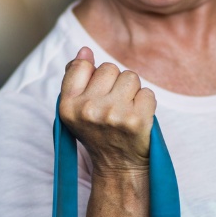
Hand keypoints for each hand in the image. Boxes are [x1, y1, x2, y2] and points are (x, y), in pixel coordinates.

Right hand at [59, 46, 155, 176]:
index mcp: (67, 105)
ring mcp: (113, 114)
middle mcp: (88, 110)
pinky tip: (137, 118)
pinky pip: (148, 93)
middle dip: (115, 82)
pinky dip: (146, 104)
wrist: (119, 166)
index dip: (94, 75)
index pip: (82, 65)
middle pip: (109, 68)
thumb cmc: (99, 132)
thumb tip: (85, 50)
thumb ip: (76, 77)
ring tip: (126, 110)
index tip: (97, 93)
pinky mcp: (136, 120)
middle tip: (113, 106)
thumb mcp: (77, 109)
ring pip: (131, 77)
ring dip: (132, 91)